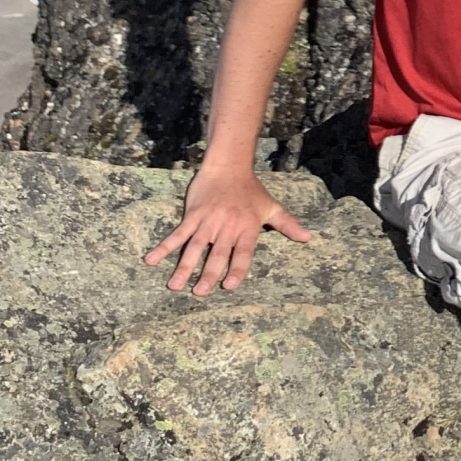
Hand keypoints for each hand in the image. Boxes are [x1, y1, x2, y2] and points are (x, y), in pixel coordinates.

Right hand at [145, 166, 313, 294]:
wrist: (228, 166)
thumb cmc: (251, 190)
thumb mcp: (272, 207)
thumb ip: (287, 225)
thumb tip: (308, 238)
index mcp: (248, 227)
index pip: (243, 252)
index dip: (237, 269)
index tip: (229, 286)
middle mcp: (228, 226)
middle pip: (217, 254)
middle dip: (208, 274)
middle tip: (200, 293)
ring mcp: (208, 221)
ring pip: (195, 247)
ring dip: (184, 267)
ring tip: (174, 286)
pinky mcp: (192, 215)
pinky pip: (177, 234)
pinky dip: (164, 247)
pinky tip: (151, 260)